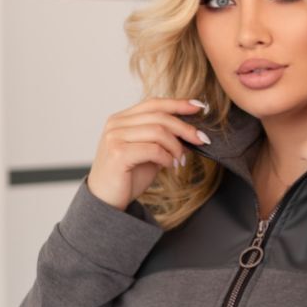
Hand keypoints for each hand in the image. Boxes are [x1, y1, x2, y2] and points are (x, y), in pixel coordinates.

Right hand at [87, 96, 209, 210]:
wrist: (106, 202)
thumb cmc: (126, 178)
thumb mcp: (149, 155)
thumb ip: (162, 141)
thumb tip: (189, 134)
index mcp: (122, 119)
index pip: (154, 104)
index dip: (178, 104)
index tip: (198, 107)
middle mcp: (116, 124)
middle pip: (159, 116)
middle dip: (185, 127)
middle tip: (201, 139)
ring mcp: (115, 137)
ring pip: (158, 131)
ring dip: (176, 146)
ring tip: (180, 160)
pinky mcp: (118, 153)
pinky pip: (153, 149)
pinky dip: (167, 157)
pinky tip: (169, 165)